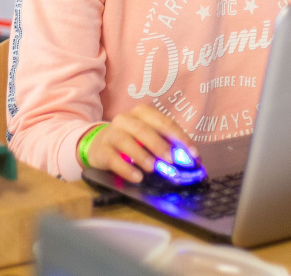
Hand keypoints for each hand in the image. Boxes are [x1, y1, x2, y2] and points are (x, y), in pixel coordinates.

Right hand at [80, 105, 197, 182]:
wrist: (98, 145)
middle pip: (142, 128)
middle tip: (172, 160)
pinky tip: (138, 177)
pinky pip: (113, 159)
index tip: (192, 154)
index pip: (163, 122)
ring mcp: (111, 134)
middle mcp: (125, 119)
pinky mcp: (101, 151)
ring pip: (125, 141)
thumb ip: (167, 144)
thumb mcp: (148, 138)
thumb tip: (188, 158)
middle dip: (159, 144)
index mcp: (141, 113)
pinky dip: (126, 168)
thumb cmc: (131, 140)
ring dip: (141, 154)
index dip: (179, 137)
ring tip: (153, 168)